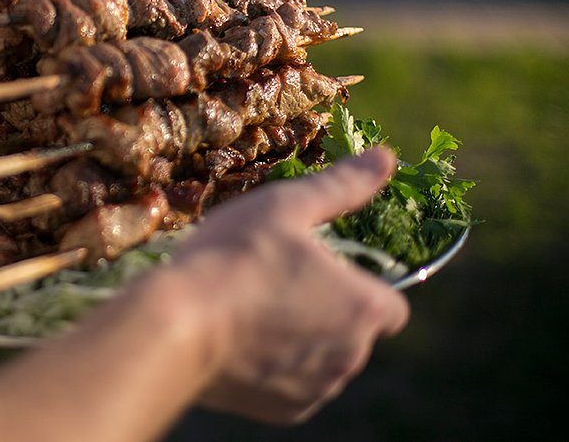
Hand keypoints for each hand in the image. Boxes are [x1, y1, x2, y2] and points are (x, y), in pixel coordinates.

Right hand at [166, 146, 409, 423]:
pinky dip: (276, 367)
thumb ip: (342, 186)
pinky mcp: (283, 411)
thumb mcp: (287, 207)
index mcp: (363, 307)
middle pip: (355, 332)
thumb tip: (386, 157)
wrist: (176, 328)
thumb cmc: (234, 258)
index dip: (362, 286)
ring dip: (302, 338)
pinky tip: (241, 340)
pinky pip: (294, 386)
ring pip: (324, 360)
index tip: (323, 271)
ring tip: (253, 308)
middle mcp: (351, 356)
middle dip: (327, 309)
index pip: (391, 305)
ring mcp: (317, 389)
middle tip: (277, 281)